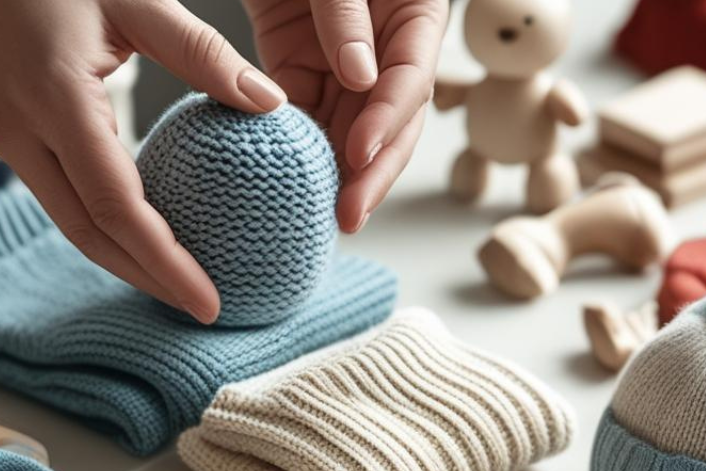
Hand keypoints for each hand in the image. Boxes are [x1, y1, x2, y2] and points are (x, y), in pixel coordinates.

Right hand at [0, 0, 287, 323]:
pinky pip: (66, 201)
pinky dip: (109, 230)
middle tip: (202, 308)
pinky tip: (147, 241)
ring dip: (127, 262)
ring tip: (182, 286)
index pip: (117, 207)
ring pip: (74, 225)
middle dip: (148, 279)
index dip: (164, 262)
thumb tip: (270, 104)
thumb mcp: (138, 0)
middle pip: (90, 234)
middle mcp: (24, 134)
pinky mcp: (14, 141)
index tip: (209, 299)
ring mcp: (11, 142)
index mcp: (56, 100)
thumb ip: (204, 54)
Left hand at [244, 0, 448, 232]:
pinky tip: (290, 181)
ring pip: (349, 131)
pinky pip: (305, 117)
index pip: (410, 82)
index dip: (387, 122)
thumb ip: (346, 13)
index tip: (358, 155)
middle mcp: (386, 51)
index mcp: (416, 19)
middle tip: (347, 215)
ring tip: (321, 215)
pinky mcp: (301, 70)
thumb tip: (359, 76)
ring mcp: (344, 65)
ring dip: (337, 174)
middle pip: (389, 123)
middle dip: (370, 172)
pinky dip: (299, 150)